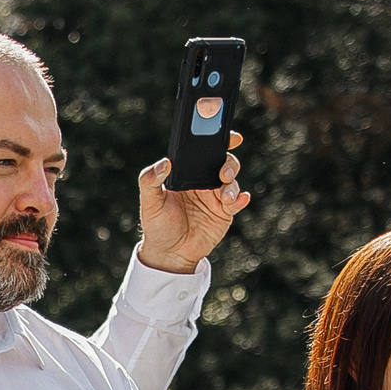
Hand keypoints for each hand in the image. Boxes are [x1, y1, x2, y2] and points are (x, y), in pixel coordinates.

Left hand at [135, 134, 251, 274]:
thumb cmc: (157, 225)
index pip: (203, 152)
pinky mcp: (225, 213)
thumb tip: (164, 163)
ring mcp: (216, 197)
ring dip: (232, 186)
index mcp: (187, 174)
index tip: (226, 135)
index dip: (216, 141)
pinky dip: (241, 199)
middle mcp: (204, 182)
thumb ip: (150, 180)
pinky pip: (237, 202)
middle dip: (229, 164)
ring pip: (232, 182)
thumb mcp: (149, 203)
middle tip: (223, 173)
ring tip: (225, 197)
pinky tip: (240, 199)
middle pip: (224, 163)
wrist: (169, 254)